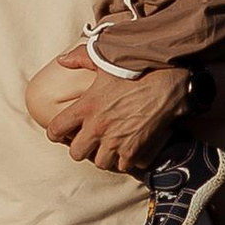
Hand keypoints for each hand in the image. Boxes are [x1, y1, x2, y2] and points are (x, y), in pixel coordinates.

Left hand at [55, 61, 187, 175]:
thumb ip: (79, 58)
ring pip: (100, 163)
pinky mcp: (133, 151)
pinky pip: (123, 166)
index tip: (62, 133)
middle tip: (90, 142)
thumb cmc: (137, 70)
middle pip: (76, 153)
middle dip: (81, 148)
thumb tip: (61, 61)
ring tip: (111, 146)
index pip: (56, 129)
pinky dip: (127, 160)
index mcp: (86, 107)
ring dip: (104, 156)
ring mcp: (115, 141)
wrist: (168, 83)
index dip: (56, 133)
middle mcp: (97, 127)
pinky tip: (130, 149)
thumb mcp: (105, 60)